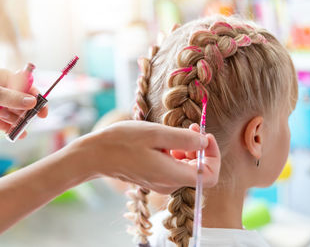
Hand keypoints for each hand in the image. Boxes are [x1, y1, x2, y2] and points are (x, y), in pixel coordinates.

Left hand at [0, 69, 47, 135]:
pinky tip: (17, 134)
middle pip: (28, 104)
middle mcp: (9, 94)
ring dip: (18, 120)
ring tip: (3, 119)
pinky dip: (16, 131)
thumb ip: (10, 97)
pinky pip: (12, 127)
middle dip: (27, 111)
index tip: (42, 109)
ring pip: (21, 117)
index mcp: (8, 80)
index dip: (37, 97)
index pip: (29, 87)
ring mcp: (3, 108)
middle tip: (23, 117)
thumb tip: (32, 102)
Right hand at [68, 121, 220, 193]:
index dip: (214, 155)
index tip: (206, 135)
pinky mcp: (154, 177)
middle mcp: (169, 183)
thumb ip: (184, 138)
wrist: (95, 154)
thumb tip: (205, 141)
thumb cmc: (122, 141)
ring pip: (187, 168)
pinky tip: (166, 139)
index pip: (210, 176)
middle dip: (200, 148)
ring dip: (188, 148)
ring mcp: (161, 182)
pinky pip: (174, 167)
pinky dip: (176, 152)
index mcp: (172, 175)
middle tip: (192, 126)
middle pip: (199, 171)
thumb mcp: (155, 134)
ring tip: (177, 130)